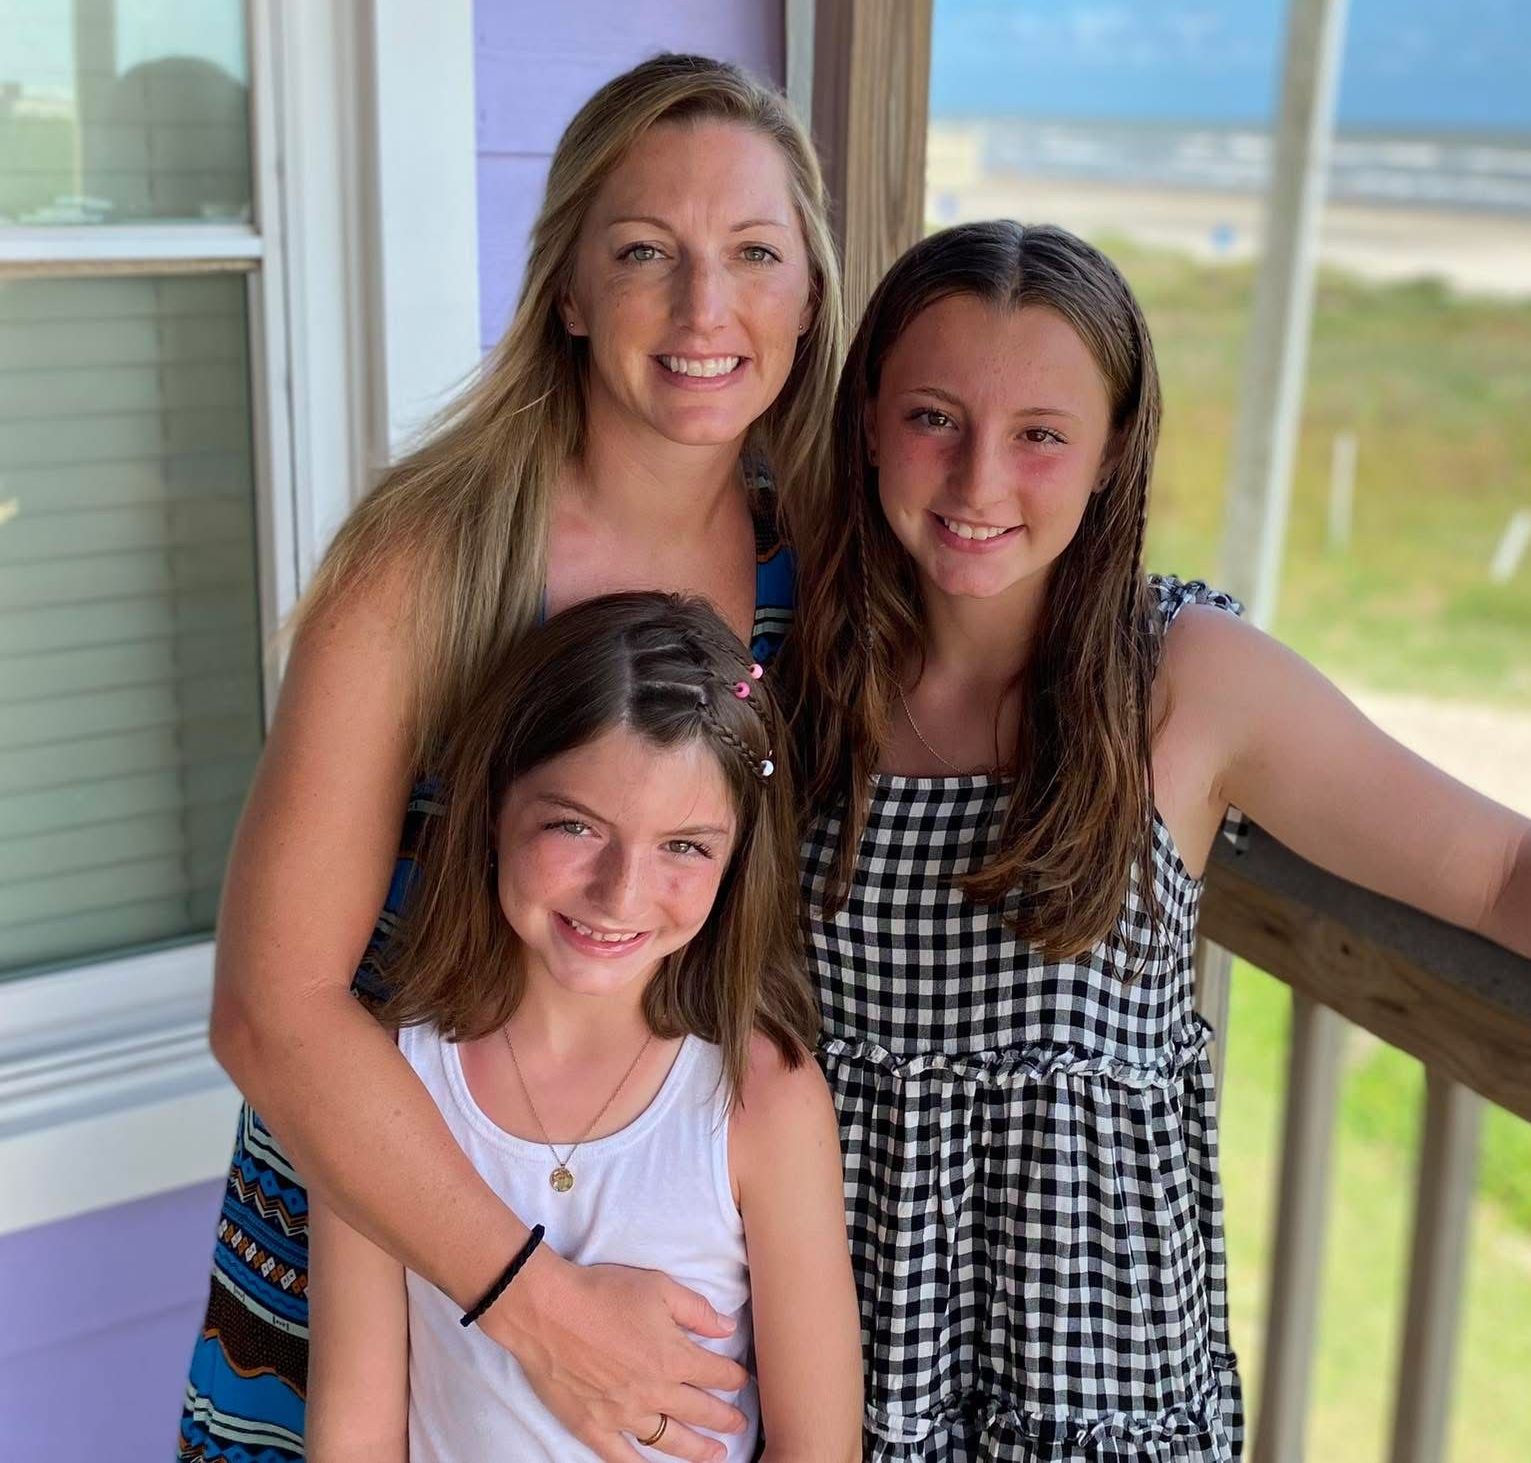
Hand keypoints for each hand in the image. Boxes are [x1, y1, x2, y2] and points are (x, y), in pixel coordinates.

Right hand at [482, 1248, 748, 1461]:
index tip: (742, 1381)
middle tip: (739, 1424)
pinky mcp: (593, 1426)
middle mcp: (653, 1391)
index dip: (734, 1378)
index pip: (716, 1374)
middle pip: (700, 1412)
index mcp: (673, 1356)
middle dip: (725, 1418)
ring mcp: (623, 1414)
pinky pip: (622, 1457)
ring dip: (697, 1450)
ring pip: (670, 1440)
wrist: (547, 1310)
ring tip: (715, 1455)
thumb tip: (727, 1327)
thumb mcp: (658, 1286)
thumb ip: (696, 1310)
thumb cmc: (602, 1292)